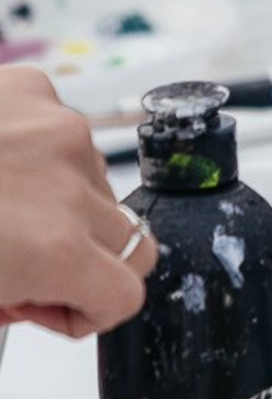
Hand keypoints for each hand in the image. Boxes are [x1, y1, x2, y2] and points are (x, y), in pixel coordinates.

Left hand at [0, 68, 154, 337]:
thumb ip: (15, 310)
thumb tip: (40, 300)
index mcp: (55, 251)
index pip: (129, 291)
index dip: (89, 308)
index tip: (55, 306)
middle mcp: (73, 184)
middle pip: (127, 234)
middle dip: (84, 255)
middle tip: (24, 264)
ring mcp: (61, 129)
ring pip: (96, 178)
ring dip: (62, 200)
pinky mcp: (36, 89)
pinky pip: (63, 127)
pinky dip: (37, 150)